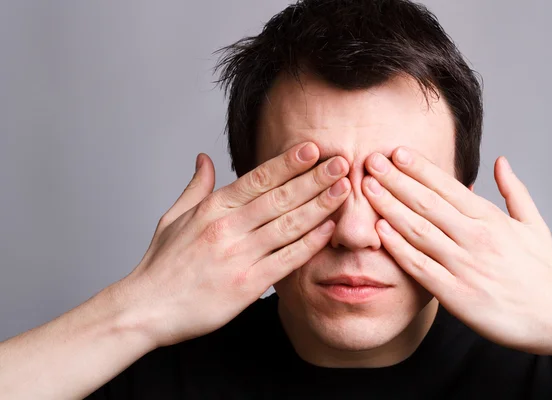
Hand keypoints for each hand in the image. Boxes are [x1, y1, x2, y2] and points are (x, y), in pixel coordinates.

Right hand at [123, 142, 349, 347]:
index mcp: (212, 208)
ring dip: (319, 206)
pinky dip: (310, 243)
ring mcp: (239, 256)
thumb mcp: (173, 217)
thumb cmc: (161, 265)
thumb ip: (196, 186)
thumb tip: (204, 157)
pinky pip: (287, 260)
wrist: (147, 309)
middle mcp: (227, 228)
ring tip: (344, 189)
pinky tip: (329, 229)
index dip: (288, 162)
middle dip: (314, 178)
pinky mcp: (247, 284)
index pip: (257, 178)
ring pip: (288, 225)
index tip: (312, 149)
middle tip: (342, 162)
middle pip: (280, 197)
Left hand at [362, 146, 551, 355]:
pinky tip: (379, 231)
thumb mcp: (533, 225)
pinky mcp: (455, 294)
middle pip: (426, 203)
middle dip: (395, 180)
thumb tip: (500, 161)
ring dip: (389, 207)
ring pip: (418, 230)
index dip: (419, 168)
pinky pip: (419, 266)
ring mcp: (464, 265)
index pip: (447, 186)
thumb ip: (514, 191)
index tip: (396, 152)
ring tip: (367, 188)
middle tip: (370, 160)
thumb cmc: (543, 271)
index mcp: (490, 219)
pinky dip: (398, 248)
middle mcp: (475, 237)